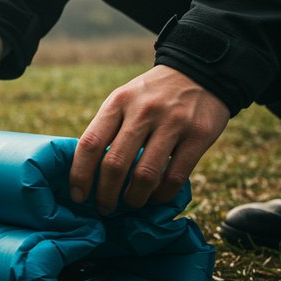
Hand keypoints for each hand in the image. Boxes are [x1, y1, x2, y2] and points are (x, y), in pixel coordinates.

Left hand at [70, 65, 229, 213]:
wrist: (201, 72)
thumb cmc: (152, 95)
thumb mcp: (125, 99)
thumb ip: (108, 128)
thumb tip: (88, 172)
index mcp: (118, 102)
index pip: (90, 144)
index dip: (80, 174)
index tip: (78, 196)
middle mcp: (143, 112)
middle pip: (115, 163)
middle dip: (106, 194)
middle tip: (105, 208)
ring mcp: (172, 123)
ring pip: (145, 175)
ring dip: (134, 198)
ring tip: (130, 204)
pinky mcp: (198, 135)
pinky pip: (175, 176)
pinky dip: (161, 194)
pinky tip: (155, 198)